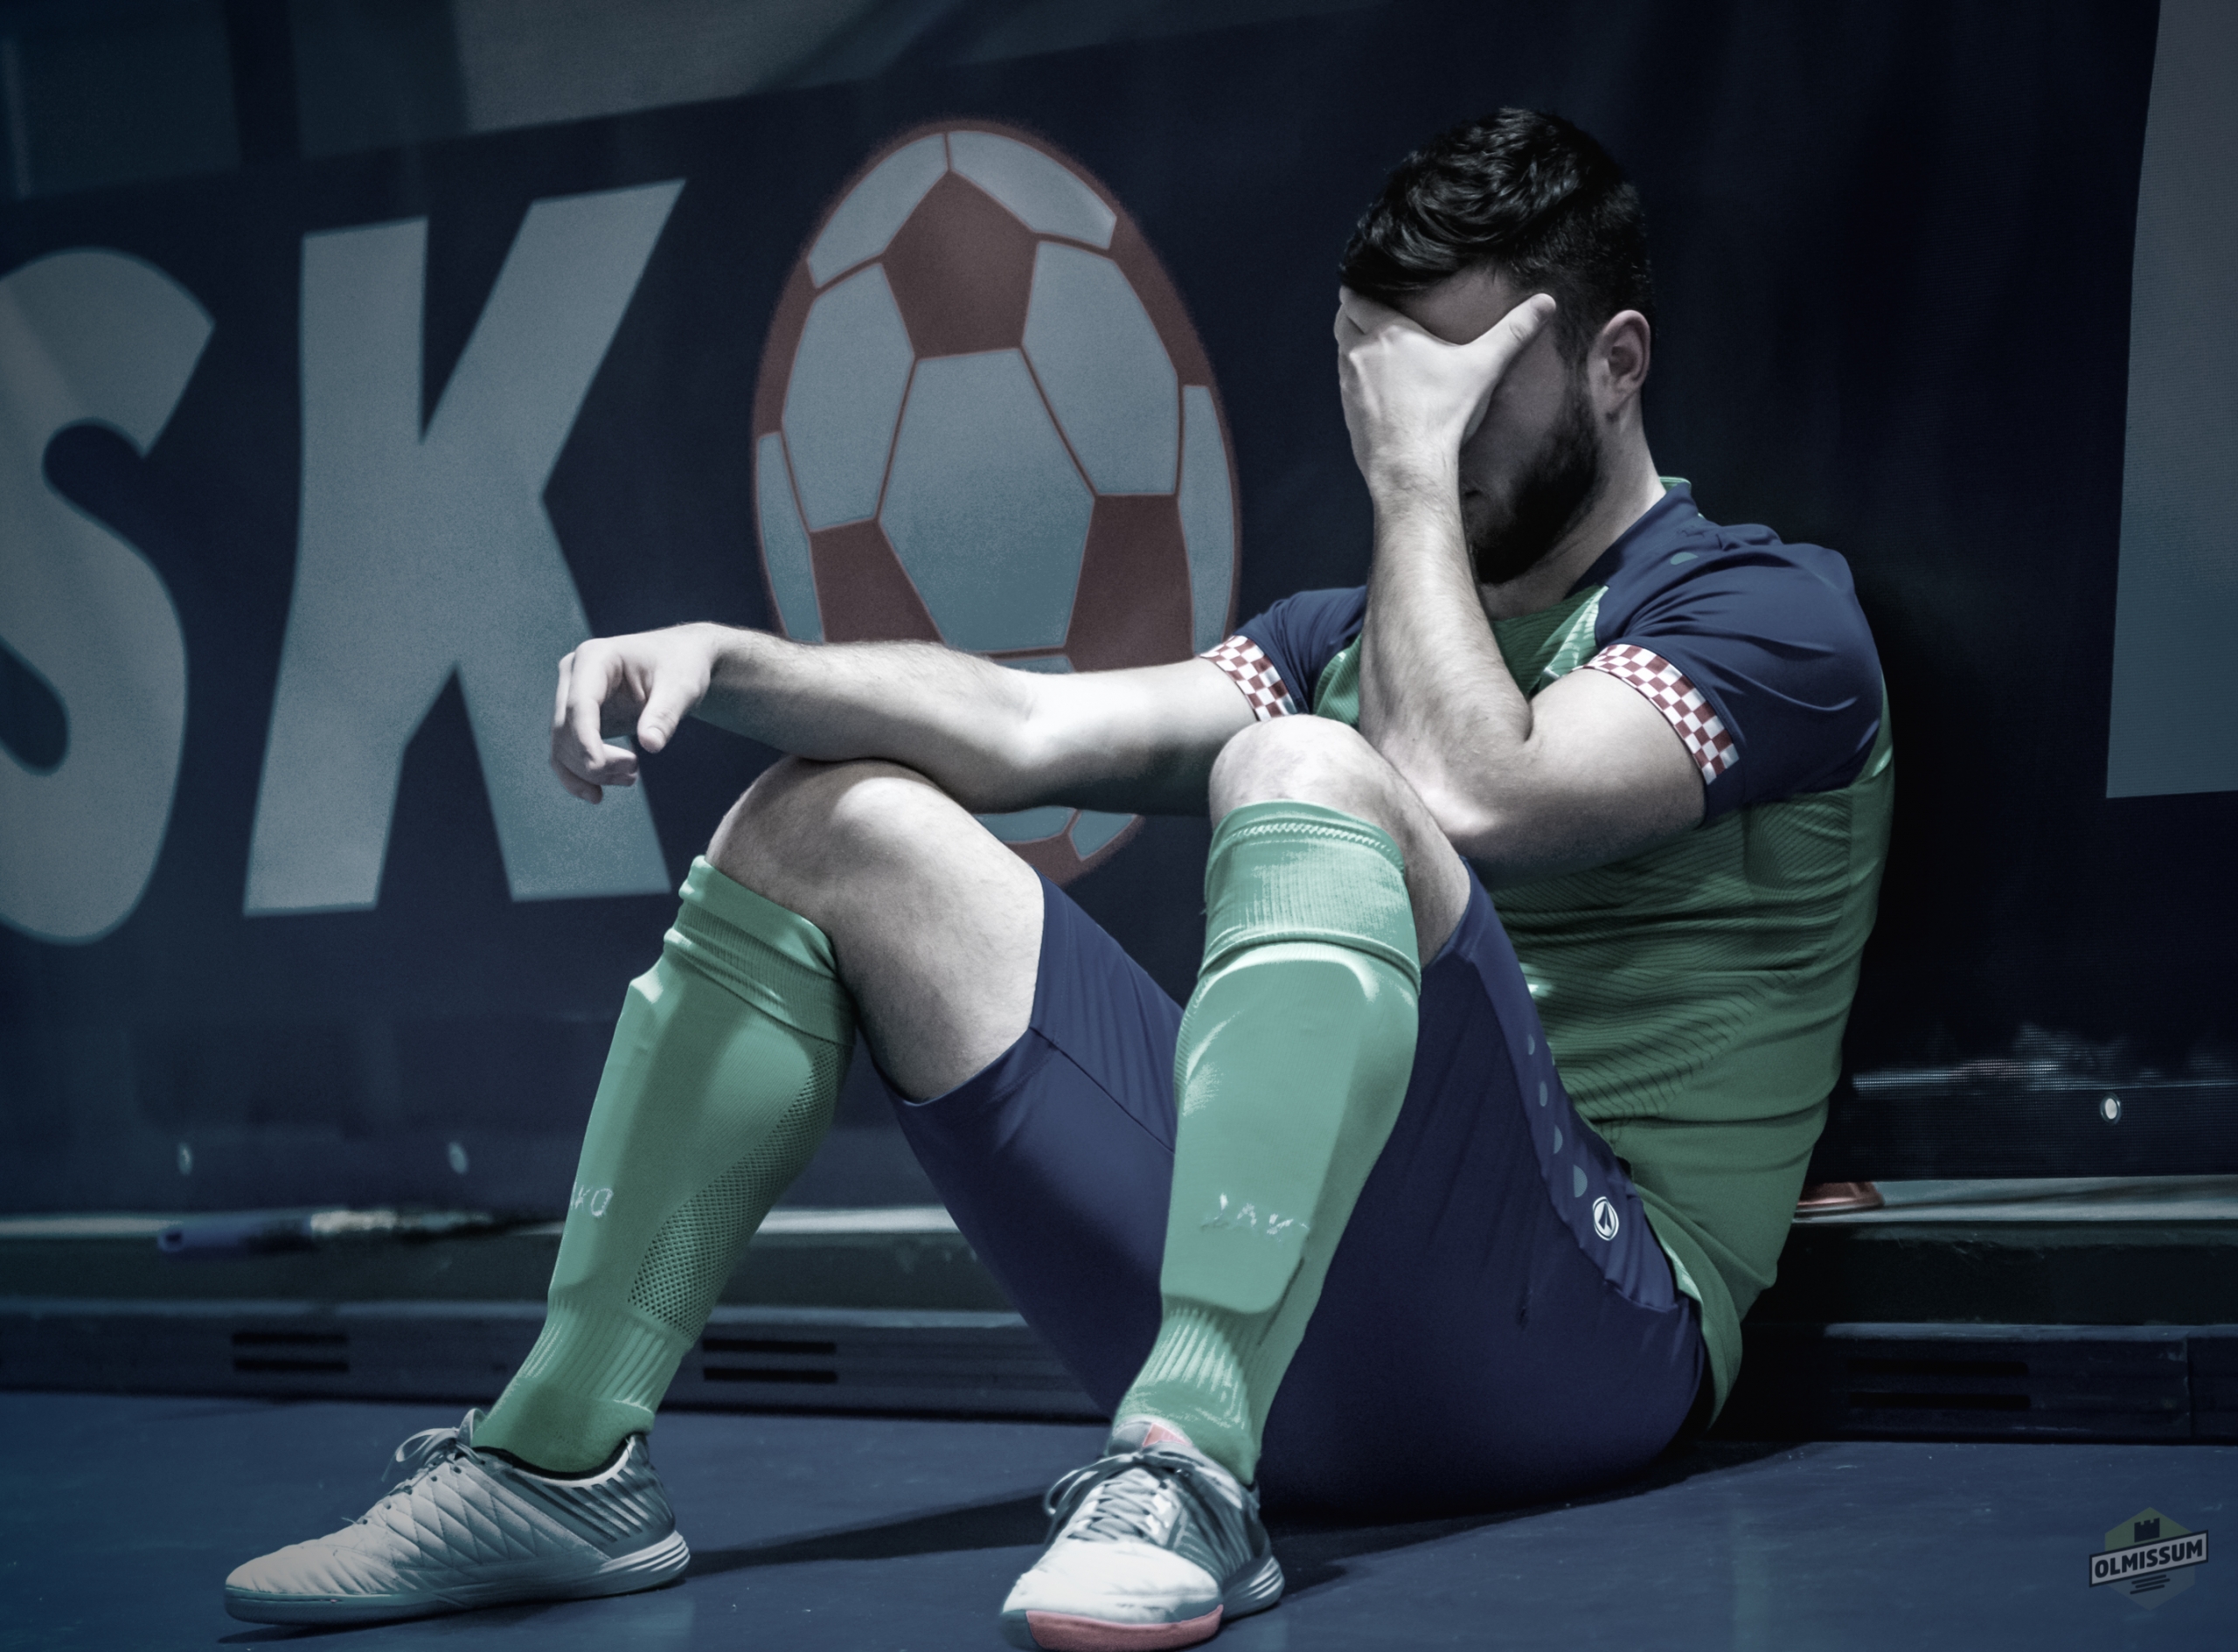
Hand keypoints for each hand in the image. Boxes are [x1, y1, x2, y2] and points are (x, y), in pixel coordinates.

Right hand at [550, 624, 718, 801]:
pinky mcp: (578, 719)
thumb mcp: (682, 687)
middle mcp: (574, 675)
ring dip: (591, 772)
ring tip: (631, 777)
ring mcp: (571, 697)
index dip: (585, 738)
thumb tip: (650, 744)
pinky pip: (566, 753)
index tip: (597, 768)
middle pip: (567, 728)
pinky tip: (596, 795)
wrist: (680, 662)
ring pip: (563, 746)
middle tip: (634, 773)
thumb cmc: (681, 666)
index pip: (579, 703)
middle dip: (595, 760)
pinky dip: (578, 776)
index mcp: (595, 658)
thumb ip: (665, 714)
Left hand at [1333, 285, 1555, 488]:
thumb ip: (1514, 331)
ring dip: (1352, 345)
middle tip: (1368, 310)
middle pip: (1343, 321)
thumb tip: (1547, 302)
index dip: (1358, 288)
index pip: (1356, 298)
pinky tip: (1375, 387)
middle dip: (1352, 312)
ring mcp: (1348, 386)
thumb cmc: (1444, 412)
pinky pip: (1346, 386)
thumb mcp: (1484, 366)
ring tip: (1374, 346)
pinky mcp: (1347, 414)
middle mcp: (1359, 354)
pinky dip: (1355, 378)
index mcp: (1387, 332)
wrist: (1411, 466)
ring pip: (1341, 353)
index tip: (1366, 285)